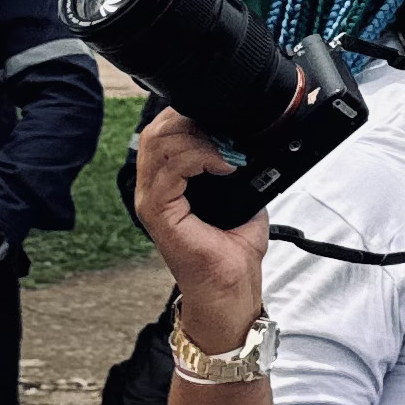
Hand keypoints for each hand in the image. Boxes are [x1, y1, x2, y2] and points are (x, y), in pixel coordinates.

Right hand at [134, 109, 267, 347]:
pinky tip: (222, 164)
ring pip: (159, 143)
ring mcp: (151, 200)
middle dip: (191, 119)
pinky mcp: (158, 213)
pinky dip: (199, 156)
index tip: (223, 116)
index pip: (163, 131)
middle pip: (156, 131)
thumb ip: (238, 166)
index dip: (189, 115)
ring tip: (226, 151)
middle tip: (224, 129)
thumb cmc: (233, 252)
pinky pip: (169, 169)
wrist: (231, 289)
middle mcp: (152, 188)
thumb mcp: (242, 196)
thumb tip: (253, 140)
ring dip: (198, 137)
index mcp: (167, 182)